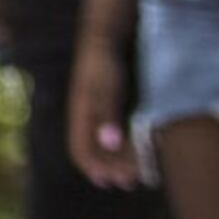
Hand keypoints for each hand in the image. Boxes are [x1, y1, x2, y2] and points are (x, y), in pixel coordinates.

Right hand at [67, 41, 137, 187]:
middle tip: (131, 181)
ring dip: (118, 160)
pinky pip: (110, 132)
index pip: (81, 150)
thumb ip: (106, 115)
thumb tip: (110, 145)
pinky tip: (138, 148)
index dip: (95, 168)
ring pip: (102, 143)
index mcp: (80, 115)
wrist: (104, 36)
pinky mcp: (106, 105)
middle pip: (93, 151)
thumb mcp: (106, 88)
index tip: (112, 181)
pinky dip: (123, 144)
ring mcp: (94, 111)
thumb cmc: (104, 62)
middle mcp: (84, 116)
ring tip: (137, 172)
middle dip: (110, 168)